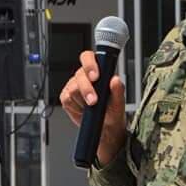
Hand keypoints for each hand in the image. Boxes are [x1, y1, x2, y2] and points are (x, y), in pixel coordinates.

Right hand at [59, 50, 127, 164]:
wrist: (105, 128)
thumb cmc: (112, 111)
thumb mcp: (119, 102)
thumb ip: (118, 90)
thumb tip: (115, 80)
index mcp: (97, 70)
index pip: (88, 57)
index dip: (89, 64)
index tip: (95, 76)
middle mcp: (83, 76)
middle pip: (79, 75)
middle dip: (87, 89)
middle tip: (94, 101)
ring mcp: (73, 86)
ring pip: (72, 88)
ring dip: (82, 100)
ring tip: (91, 107)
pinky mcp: (66, 97)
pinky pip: (67, 100)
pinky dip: (75, 107)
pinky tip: (83, 110)